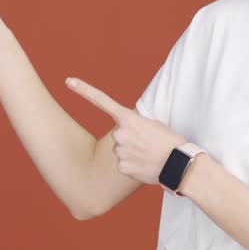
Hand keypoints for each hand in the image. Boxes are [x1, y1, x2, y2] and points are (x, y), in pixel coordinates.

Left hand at [64, 77, 188, 186]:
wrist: (180, 165)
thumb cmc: (170, 142)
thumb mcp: (154, 124)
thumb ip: (134, 125)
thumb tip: (124, 134)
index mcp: (128, 119)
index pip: (101, 101)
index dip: (83, 90)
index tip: (68, 82)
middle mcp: (120, 134)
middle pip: (118, 135)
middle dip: (130, 139)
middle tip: (148, 144)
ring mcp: (119, 151)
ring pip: (120, 151)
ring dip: (132, 153)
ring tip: (149, 155)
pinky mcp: (122, 167)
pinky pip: (123, 165)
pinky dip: (133, 166)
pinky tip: (146, 165)